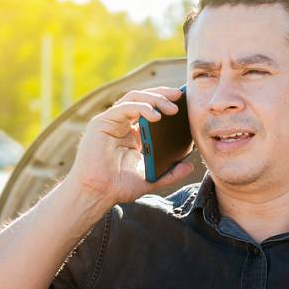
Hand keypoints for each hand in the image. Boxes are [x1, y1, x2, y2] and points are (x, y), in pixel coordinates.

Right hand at [62, 85, 195, 207]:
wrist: (98, 194)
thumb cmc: (119, 187)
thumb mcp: (152, 179)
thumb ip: (171, 173)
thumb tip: (190, 166)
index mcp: (132, 133)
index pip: (149, 109)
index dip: (165, 102)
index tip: (184, 102)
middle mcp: (121, 124)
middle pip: (143, 99)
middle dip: (162, 95)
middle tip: (179, 96)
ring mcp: (111, 122)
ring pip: (134, 98)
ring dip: (154, 99)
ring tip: (172, 108)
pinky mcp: (102, 123)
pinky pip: (124, 108)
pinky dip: (141, 108)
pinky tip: (155, 116)